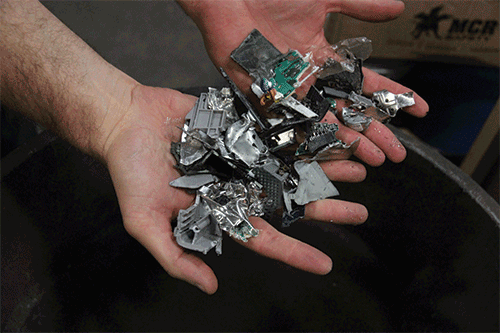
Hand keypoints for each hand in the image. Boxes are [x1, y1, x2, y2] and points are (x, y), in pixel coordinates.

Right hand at [103, 84, 368, 293]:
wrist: (125, 121)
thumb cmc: (130, 172)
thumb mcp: (144, 222)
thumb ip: (174, 255)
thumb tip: (209, 286)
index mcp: (220, 211)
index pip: (263, 237)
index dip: (293, 252)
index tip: (325, 265)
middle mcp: (238, 186)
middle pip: (288, 202)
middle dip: (322, 208)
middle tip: (360, 213)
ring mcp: (243, 157)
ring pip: (292, 167)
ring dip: (323, 170)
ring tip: (359, 171)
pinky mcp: (242, 129)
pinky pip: (280, 134)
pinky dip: (304, 135)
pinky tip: (329, 136)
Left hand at [179, 0, 429, 165]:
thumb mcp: (325, 0)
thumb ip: (359, 7)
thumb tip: (399, 8)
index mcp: (325, 58)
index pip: (367, 83)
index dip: (393, 97)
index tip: (421, 111)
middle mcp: (310, 80)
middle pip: (350, 111)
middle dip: (376, 132)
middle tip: (398, 153)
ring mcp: (290, 92)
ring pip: (325, 123)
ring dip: (350, 142)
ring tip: (374, 160)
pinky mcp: (266, 98)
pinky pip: (290, 125)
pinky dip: (308, 139)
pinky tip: (329, 157)